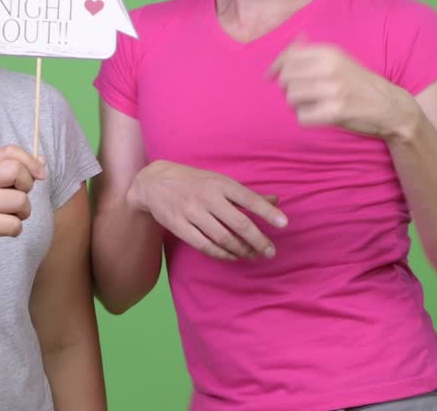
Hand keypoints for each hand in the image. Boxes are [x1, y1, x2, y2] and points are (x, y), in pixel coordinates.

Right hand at [0, 145, 46, 258]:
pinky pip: (14, 224)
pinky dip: (16, 230)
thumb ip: (21, 171)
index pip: (10, 151)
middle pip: (15, 170)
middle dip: (27, 186)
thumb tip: (42, 160)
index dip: (31, 162)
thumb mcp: (0, 185)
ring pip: (20, 200)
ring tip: (9, 215)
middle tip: (19, 197)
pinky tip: (4, 228)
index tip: (40, 175)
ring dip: (23, 212)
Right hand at [126, 161, 286, 261]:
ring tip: (254, 255)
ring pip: (222, 238)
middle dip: (258, 240)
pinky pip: (205, 246)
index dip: (267, 212)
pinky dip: (222, 254)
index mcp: (220, 183)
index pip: (249, 198)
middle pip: (238, 223)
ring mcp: (191, 212)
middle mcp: (207, 197)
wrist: (153, 182)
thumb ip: (248, 194)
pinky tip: (233, 256)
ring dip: (241, 250)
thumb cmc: (194, 182)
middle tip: (270, 251)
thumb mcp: (220, 181)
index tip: (284, 224)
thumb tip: (276, 201)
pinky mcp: (179, 226)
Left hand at [269, 40, 420, 139]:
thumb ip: (314, 51)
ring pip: (291, 97)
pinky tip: (319, 115)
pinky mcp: (335, 112)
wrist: (389, 106)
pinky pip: (302, 117)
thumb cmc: (358, 82)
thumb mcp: (340, 59)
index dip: (276, 67)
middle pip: (286, 78)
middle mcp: (330, 68)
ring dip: (297, 104)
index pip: (289, 56)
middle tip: (302, 93)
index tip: (271, 76)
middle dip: (289, 87)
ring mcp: (333, 90)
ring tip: (313, 104)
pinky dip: (307, 118)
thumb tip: (293, 39)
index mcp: (330, 52)